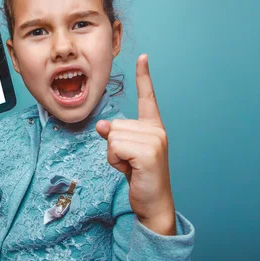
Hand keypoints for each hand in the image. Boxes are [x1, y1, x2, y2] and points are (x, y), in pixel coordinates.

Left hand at [95, 54, 175, 234]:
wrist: (153, 203)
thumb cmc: (140, 177)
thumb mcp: (124, 153)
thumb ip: (114, 136)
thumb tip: (103, 126)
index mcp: (153, 127)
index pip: (147, 97)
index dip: (144, 77)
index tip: (143, 56)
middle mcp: (157, 130)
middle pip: (115, 124)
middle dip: (114, 146)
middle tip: (130, 162)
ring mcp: (155, 140)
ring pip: (113, 136)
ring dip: (114, 155)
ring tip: (131, 167)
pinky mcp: (149, 152)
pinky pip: (115, 146)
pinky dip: (115, 160)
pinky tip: (131, 170)